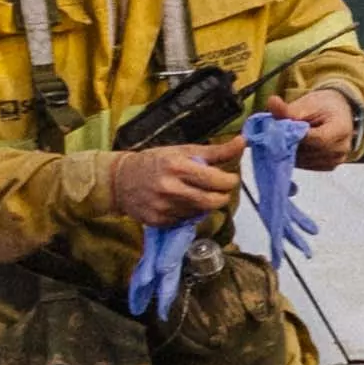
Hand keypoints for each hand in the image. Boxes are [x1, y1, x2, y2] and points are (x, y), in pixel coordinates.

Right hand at [90, 141, 241, 227]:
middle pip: (212, 201)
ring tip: (198, 192)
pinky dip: (190, 212)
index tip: (230, 178)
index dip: (229, 181)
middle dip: (223, 196)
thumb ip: (216, 151)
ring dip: (206, 204)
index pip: (216, 180)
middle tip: (221, 190)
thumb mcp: (183, 150)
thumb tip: (243, 142)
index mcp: (177, 166)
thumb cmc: (155, 161)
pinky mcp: (159, 222)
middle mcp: (170, 189)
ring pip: (200, 212)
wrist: (120, 180)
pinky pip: (186, 220)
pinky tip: (182, 202)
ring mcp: (163, 207)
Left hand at [283, 89, 361, 168]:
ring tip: (285, 139)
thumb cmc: (322, 106)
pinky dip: (296, 157)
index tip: (279, 130)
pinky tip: (293, 146)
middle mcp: (341, 149)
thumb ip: (288, 109)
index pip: (317, 139)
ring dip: (291, 152)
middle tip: (275, 134)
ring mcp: (336, 160)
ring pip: (305, 161)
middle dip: (290, 144)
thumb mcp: (306, 104)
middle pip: (309, 152)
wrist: (337, 112)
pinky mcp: (329, 167)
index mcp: (341, 129)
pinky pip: (307, 165)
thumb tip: (271, 102)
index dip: (296, 137)